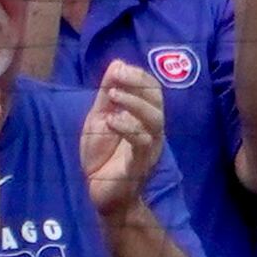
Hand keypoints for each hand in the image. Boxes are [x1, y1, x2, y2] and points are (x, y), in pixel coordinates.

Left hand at [77, 61, 166, 219]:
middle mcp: (153, 130)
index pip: (151, 89)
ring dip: (134, 103)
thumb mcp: (99, 119)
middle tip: (117, 76)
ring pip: (155, 119)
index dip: (138, 75)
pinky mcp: (140, 163)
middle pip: (157, 100)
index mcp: (144, 117)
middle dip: (138, 84)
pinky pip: (142, 142)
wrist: (100, 193)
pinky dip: (128, 128)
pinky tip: (112, 121)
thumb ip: (107, 96)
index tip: (118, 68)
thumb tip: (117, 63)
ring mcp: (149, 147)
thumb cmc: (102, 157)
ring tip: (114, 96)